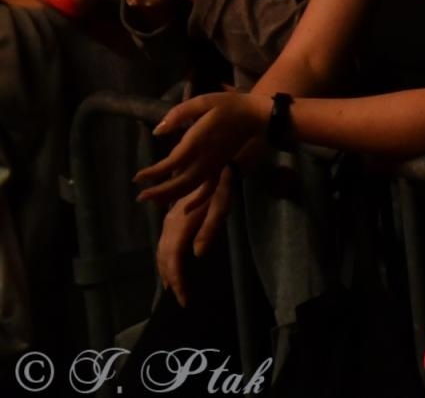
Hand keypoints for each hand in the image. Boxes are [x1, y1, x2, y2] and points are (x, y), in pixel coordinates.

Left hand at [136, 90, 265, 204]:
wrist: (255, 116)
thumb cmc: (228, 106)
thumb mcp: (203, 101)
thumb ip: (179, 114)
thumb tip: (158, 131)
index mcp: (198, 141)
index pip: (173, 162)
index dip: (154, 173)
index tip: (137, 178)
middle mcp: (205, 158)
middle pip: (180, 182)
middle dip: (159, 192)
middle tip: (140, 197)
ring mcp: (214, 166)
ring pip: (191, 188)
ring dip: (172, 197)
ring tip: (153, 201)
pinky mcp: (220, 168)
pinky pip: (209, 189)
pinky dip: (198, 200)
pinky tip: (187, 208)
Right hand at [156, 167, 232, 307]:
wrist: (211, 166)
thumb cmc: (220, 187)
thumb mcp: (221, 206)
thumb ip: (209, 230)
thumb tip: (198, 255)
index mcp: (181, 225)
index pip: (174, 260)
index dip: (178, 280)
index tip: (183, 298)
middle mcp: (170, 225)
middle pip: (165, 259)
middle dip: (173, 280)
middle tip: (182, 299)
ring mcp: (168, 221)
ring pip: (162, 252)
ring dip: (166, 271)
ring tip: (175, 287)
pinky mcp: (171, 219)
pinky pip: (164, 244)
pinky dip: (165, 259)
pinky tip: (170, 265)